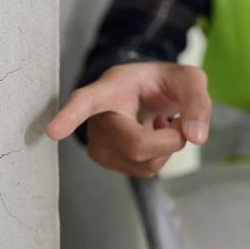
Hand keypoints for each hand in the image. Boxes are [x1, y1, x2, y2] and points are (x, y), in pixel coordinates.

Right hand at [46, 62, 211, 177]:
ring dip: (167, 145)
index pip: (86, 102)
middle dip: (170, 138)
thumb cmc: (161, 82)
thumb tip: (195, 137)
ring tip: (156, 121)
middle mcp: (96, 117)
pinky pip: (145, 169)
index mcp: (110, 88)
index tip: (53, 131)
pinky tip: (150, 134)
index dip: (70, 116)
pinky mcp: (105, 160)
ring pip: (146, 161)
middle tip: (169, 117)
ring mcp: (99, 143)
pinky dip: (160, 154)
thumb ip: (197, 101)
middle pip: (138, 145)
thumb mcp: (187, 79)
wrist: (145, 92)